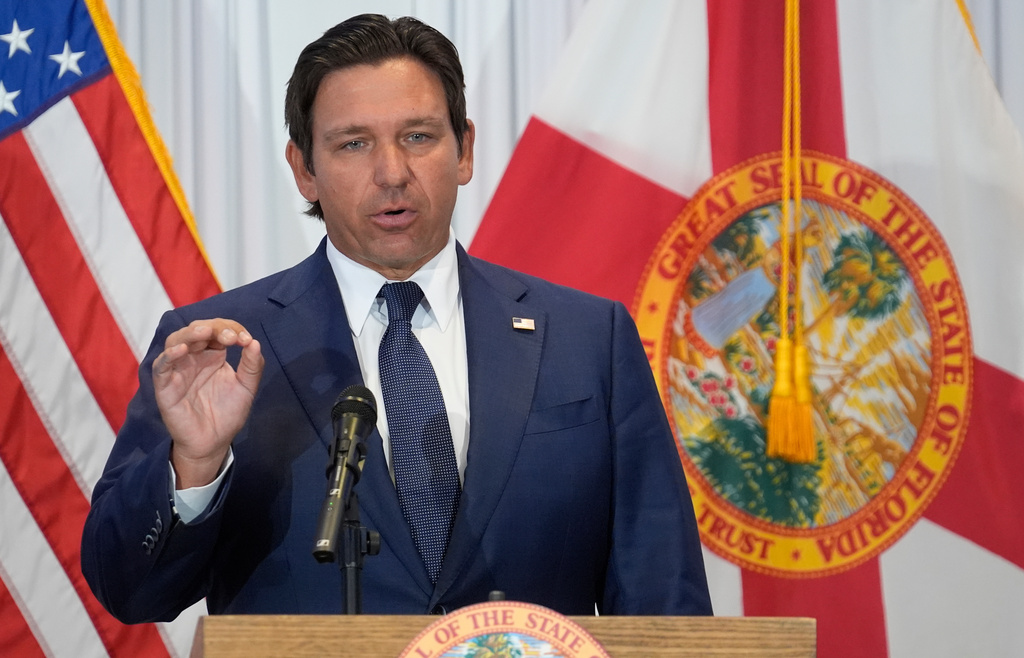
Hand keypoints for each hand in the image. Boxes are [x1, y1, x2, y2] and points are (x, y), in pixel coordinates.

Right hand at [152, 319, 263, 488]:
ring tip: (205, 333)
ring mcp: (178, 369)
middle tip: (230, 337)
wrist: (213, 442)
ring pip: (176, 341)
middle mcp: (194, 357)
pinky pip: (161, 366)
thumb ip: (252, 365)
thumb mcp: (246, 387)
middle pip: (197, 330)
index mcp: (213, 354)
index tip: (245, 340)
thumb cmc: (228, 413)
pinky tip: (182, 350)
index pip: (218, 330)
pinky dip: (169, 355)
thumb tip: (254, 342)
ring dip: (190, 334)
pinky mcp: (165, 385)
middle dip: (214, 328)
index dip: (232, 329)